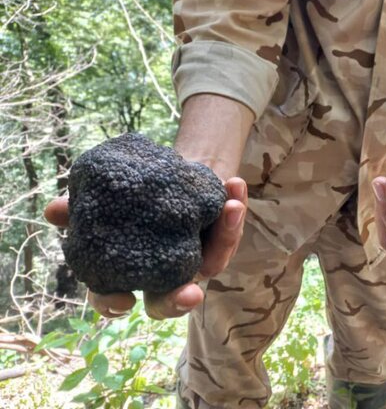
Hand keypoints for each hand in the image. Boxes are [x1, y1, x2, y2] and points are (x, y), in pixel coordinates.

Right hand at [43, 177, 247, 319]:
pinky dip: (235, 206)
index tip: (122, 302)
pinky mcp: (221, 238)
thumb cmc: (134, 196)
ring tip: (230, 208)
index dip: (114, 305)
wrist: (172, 176)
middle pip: (173, 299)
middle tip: (191, 295)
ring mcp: (197, 258)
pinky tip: (234, 185)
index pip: (116, 299)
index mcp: (132, 271)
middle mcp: (166, 273)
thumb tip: (54, 210)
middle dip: (181, 300)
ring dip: (225, 236)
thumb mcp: (107, 198)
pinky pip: (230, 229)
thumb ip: (81, 207)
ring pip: (213, 261)